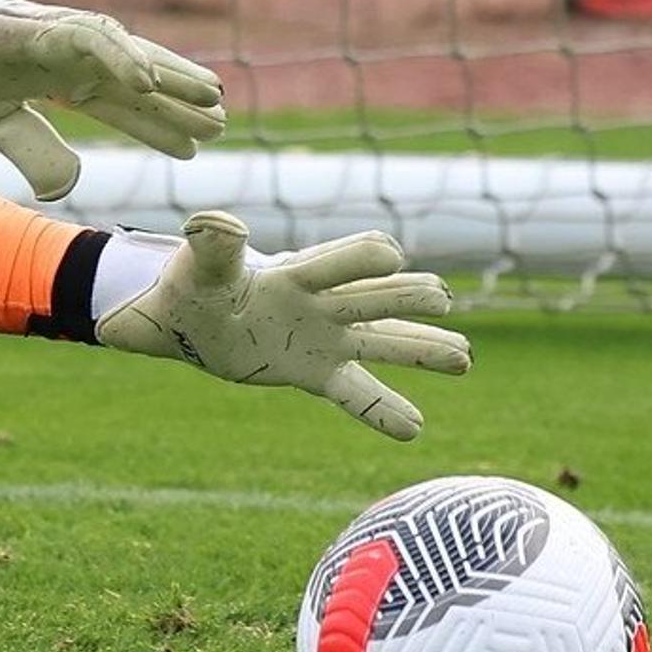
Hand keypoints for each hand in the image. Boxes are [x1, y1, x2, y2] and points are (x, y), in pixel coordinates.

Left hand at [94, 212, 468, 439]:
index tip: (389, 256)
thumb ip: (212, 246)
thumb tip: (216, 222)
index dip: (363, 256)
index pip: (341, 259)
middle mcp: (320, 303)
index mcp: (295, 272)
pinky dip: (383, 410)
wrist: (186, 318)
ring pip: (381, 342)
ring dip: (422, 349)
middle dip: (407, 298)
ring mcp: (322, 338)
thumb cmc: (194, 284)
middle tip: (443, 300)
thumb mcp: (198, 266)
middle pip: (375, 298)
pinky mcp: (313, 371)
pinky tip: (415, 429)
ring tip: (464, 358)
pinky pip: (355, 394)